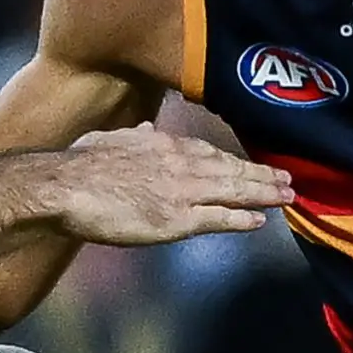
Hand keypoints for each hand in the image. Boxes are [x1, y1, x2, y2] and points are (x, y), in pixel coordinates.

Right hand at [43, 124, 292, 245]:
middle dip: (261, 175)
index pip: (209, 152)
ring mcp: (181, 192)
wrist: (65, 187)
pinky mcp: (175, 220)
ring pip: (232, 191)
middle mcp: (180, 164)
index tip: (253, 165)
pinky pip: (217, 219)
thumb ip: (133, 137)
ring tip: (286, 197)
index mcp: (163, 145)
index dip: (234, 160)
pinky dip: (240, 219)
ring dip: (262, 194)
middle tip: (288, 180)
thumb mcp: (110, 140)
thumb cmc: (79, 165)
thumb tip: (146, 131)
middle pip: (230, 169)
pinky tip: (259, 221)